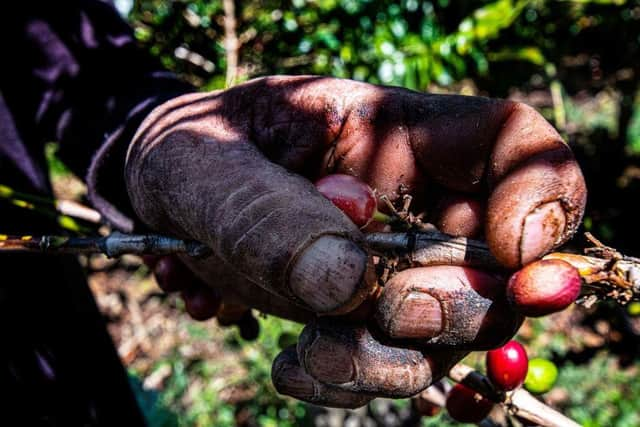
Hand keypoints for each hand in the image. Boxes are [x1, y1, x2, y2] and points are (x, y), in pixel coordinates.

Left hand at [125, 76, 585, 406]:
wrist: (164, 197)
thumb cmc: (190, 155)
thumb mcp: (204, 165)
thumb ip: (265, 212)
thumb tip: (346, 284)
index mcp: (394, 133)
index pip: (513, 146)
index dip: (545, 198)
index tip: (516, 255)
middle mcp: (413, 204)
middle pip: (497, 267)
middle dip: (454, 305)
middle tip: (384, 309)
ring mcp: (394, 268)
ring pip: (448, 336)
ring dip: (387, 361)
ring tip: (306, 352)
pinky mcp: (364, 318)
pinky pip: (393, 368)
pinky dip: (351, 382)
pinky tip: (294, 368)